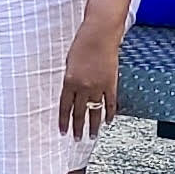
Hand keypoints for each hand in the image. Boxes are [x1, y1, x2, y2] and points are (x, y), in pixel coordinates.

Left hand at [58, 20, 120, 138]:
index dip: (64, 121)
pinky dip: (110, 113)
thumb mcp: (70, 62)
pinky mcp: (111, 83)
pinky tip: (108, 121)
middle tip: (77, 139)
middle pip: (79, 112)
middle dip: (78, 128)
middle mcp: (83, 87)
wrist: (99, 34)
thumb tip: (73, 93)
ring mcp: (98, 86)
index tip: (63, 131)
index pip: (65, 107)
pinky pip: (110, 102)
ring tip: (92, 136)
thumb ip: (70, 79)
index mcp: (69, 81)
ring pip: (95, 111)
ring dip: (93, 125)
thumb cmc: (82, 44)